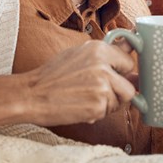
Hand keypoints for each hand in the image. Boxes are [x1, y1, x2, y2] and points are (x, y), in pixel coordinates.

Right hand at [0, 41, 136, 130]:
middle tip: (95, 91)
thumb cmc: (52, 76)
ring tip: (85, 98)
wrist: (30, 95)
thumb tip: (132, 48)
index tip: (113, 77)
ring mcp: (102, 85)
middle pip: (130, 83)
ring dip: (108, 104)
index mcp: (99, 48)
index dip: (120, 72)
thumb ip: (106, 53)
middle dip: (118, 91)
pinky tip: (80, 107)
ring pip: (122, 100)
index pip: (129, 61)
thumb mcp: (79, 55)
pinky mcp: (98, 104)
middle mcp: (103, 65)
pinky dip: (97, 113)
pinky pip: (109, 112)